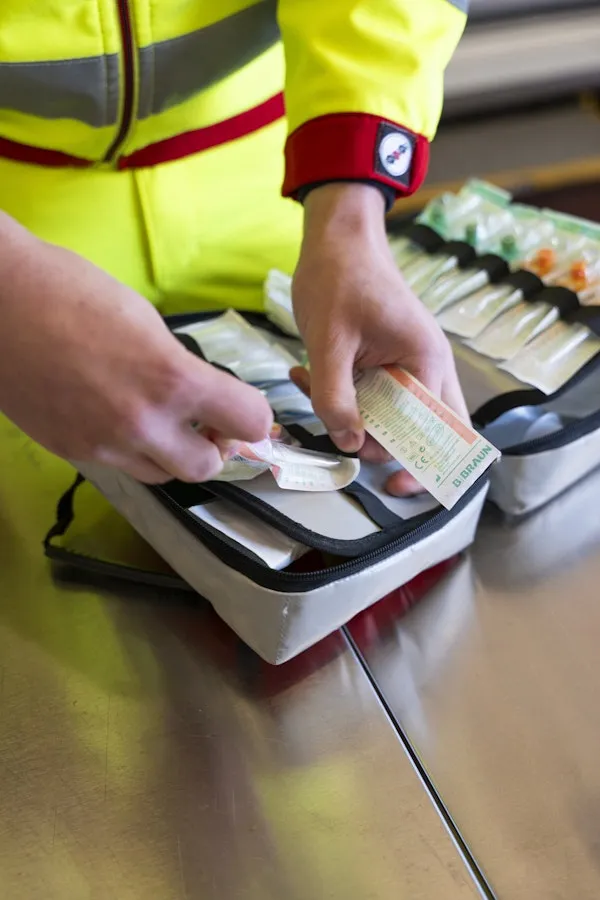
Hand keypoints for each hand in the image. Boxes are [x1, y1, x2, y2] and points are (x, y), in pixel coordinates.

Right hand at [0, 214, 271, 482]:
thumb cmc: (71, 290)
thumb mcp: (146, 321)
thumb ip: (180, 369)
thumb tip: (200, 397)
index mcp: (171, 379)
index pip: (250, 421)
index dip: (253, 416)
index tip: (241, 407)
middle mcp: (141, 423)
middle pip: (207, 468)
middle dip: (213, 447)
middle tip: (204, 423)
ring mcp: (103, 444)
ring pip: (161, 475)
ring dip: (171, 454)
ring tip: (157, 420)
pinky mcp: (70, 451)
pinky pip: (119, 465)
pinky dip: (129, 449)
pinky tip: (113, 415)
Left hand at [291, 183, 468, 495]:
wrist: (337, 235)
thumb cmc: (338, 276)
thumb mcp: (328, 341)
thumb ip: (335, 397)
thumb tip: (347, 444)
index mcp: (426, 362)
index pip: (440, 432)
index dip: (422, 465)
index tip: (393, 484)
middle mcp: (428, 366)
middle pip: (427, 431)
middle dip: (385, 445)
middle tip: (344, 438)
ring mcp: (410, 363)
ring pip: (396, 415)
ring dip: (358, 418)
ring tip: (316, 393)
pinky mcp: (388, 359)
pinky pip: (374, 394)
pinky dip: (345, 397)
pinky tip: (306, 377)